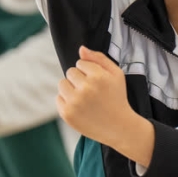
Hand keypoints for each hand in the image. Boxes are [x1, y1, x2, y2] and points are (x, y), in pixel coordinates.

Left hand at [58, 47, 153, 165]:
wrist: (119, 127)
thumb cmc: (117, 98)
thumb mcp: (116, 74)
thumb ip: (99, 58)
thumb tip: (81, 49)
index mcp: (98, 77)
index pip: (80, 62)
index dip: (89, 72)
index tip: (97, 82)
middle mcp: (86, 89)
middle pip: (70, 72)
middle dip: (79, 79)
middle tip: (91, 91)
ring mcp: (75, 102)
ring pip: (62, 84)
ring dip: (71, 89)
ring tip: (84, 99)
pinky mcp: (67, 114)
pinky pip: (58, 98)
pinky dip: (67, 101)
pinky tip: (80, 108)